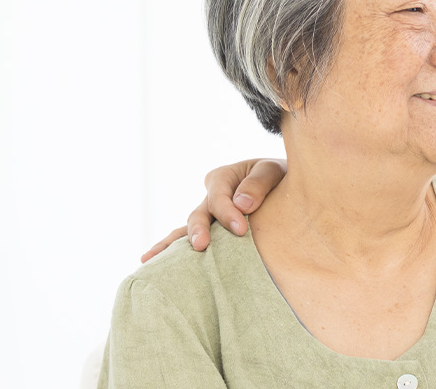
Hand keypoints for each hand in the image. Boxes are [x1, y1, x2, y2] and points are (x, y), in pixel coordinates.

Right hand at [140, 158, 287, 261]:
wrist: (286, 187)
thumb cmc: (281, 177)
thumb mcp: (272, 171)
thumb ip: (258, 184)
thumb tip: (242, 205)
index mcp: (223, 178)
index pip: (219, 197)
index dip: (227, 212)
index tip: (241, 229)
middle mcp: (210, 197)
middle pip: (199, 214)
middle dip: (199, 230)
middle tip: (202, 245)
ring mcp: (208, 215)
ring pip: (186, 229)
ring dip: (173, 245)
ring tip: (155, 260)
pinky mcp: (211, 232)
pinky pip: (187, 241)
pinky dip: (170, 250)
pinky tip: (149, 262)